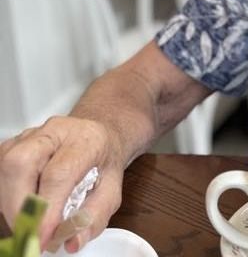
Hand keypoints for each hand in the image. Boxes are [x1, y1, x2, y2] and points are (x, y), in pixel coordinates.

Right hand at [0, 116, 123, 252]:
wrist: (97, 137)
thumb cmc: (102, 162)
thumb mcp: (112, 189)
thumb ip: (95, 215)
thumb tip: (73, 241)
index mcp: (85, 139)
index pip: (59, 173)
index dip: (46, 209)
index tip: (41, 239)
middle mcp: (55, 131)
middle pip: (21, 162)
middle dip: (18, 207)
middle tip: (29, 236)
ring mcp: (30, 136)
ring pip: (5, 167)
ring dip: (10, 204)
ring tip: (29, 223)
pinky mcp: (12, 146)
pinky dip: (6, 197)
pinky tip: (21, 208)